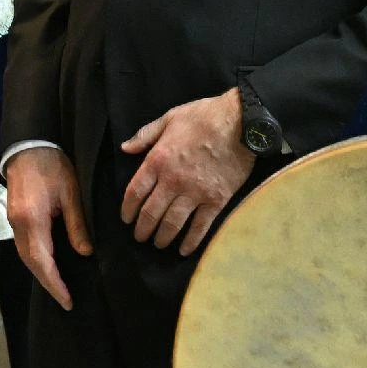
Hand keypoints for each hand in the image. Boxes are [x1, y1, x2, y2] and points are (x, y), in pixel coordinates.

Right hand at [7, 145, 90, 308]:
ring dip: (41, 274)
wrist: (28, 146)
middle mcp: (18, 225)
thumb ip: (77, 224)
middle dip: (48, 283)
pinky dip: (36, 261)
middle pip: (30, 263)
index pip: (42, 260)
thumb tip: (85, 252)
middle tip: (66, 301)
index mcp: (32, 220)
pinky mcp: (14, 218)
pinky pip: (24, 247)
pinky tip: (48, 266)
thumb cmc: (52, 165)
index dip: (54, 282)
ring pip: (25, 256)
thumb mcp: (71, 193)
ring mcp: (13, 222)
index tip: (67, 299)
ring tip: (58, 288)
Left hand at [117, 89, 254, 252]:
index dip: (127, 209)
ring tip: (158, 244)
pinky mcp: (216, 200)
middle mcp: (173, 180)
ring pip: (172, 223)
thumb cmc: (203, 117)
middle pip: (151, 213)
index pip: (135, 192)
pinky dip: (190, 241)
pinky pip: (200, 227)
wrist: (240, 122)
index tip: (126, 218)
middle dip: (142, 229)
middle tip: (140, 237)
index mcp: (158, 160)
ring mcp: (195, 193)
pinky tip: (184, 250)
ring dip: (162, 238)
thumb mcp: (169, 118)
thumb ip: (145, 135)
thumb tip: (125, 148)